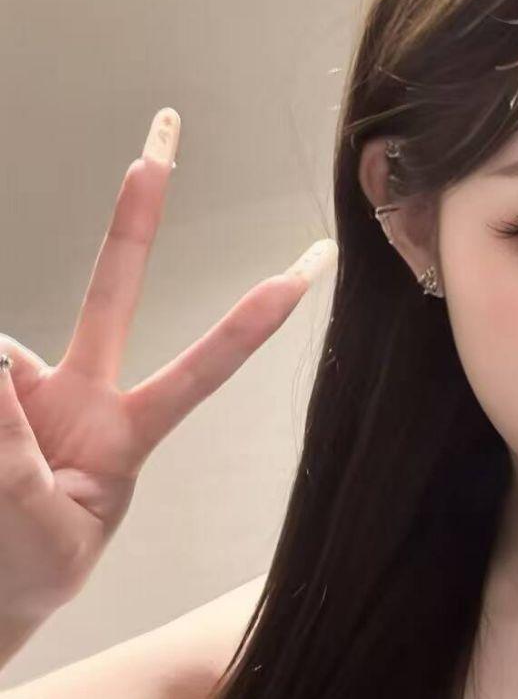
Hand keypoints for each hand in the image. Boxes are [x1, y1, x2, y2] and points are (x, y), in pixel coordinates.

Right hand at [0, 107, 335, 621]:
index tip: (306, 270)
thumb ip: (16, 464)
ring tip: (3, 480)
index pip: (200, 369)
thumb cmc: (35, 566)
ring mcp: (30, 386)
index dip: (250, 322)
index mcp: (127, 435)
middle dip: (137, 214)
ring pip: (1, 357)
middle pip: (113, 288)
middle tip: (165, 133)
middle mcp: (86, 394)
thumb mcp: (45, 534)